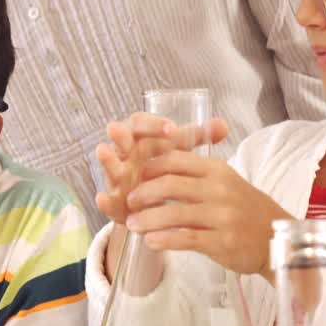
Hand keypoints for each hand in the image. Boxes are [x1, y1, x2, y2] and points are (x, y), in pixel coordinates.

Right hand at [94, 114, 228, 224]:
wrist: (154, 200)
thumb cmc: (165, 166)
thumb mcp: (179, 151)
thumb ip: (197, 138)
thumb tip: (223, 125)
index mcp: (141, 138)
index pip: (142, 124)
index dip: (154, 124)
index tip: (172, 129)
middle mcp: (126, 155)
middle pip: (121, 141)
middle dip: (119, 135)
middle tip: (116, 127)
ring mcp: (119, 179)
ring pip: (111, 168)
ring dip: (106, 160)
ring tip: (102, 150)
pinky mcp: (117, 202)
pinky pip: (108, 201)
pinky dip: (104, 200)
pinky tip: (102, 198)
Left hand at [123, 125, 291, 279]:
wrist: (276, 238)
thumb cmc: (246, 209)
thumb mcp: (227, 182)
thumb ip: (198, 174)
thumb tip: (159, 166)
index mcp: (218, 170)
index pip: (176, 160)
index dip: (150, 167)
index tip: (135, 176)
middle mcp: (219, 190)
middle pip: (170, 185)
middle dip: (143, 193)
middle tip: (129, 201)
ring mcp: (221, 216)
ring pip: (173, 214)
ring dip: (147, 219)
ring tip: (131, 224)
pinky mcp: (221, 242)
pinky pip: (185, 239)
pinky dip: (163, 240)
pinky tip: (149, 241)